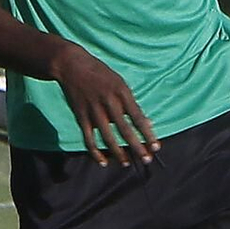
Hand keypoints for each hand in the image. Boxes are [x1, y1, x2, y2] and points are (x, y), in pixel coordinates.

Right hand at [51, 46, 158, 166]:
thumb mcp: (120, 84)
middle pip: (125, 129)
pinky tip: (103, 162)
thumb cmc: (102, 75)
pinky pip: (88, 138)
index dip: (148, 134)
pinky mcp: (81, 116)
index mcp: (122, 92)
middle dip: (137, 146)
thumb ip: (131, 104)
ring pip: (107, 137)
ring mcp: (93, 110)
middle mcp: (109, 102)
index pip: (138, 117)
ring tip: (127, 163)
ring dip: (118, 153)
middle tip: (147, 159)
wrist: (73, 66)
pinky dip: (95, 152)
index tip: (156, 146)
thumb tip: (147, 123)